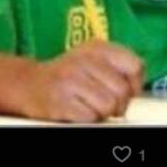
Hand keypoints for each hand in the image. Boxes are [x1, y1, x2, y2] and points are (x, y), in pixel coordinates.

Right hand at [19, 40, 143, 121]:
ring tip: (88, 107)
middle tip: (104, 105)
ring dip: (101, 113)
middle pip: (122, 91)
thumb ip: (117, 68)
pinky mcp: (60, 99)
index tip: (126, 92)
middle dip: (117, 105)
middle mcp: (85, 58)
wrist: (28, 84)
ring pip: (108, 105)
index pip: (135, 65)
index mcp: (98, 47)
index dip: (135, 85)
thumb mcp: (93, 60)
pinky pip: (90, 117)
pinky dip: (87, 119)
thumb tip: (138, 91)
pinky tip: (76, 111)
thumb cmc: (68, 76)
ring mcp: (71, 78)